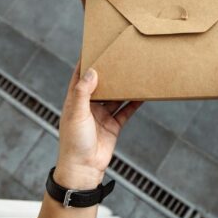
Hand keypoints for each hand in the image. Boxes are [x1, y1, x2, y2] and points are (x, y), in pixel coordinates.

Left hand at [54, 63, 141, 188]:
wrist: (84, 170)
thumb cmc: (74, 142)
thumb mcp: (77, 113)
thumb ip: (83, 92)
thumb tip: (92, 71)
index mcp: (74, 101)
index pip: (79, 77)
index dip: (86, 63)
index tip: (95, 47)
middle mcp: (88, 106)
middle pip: (100, 84)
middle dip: (109, 73)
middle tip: (120, 58)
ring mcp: (101, 116)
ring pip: (115, 97)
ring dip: (123, 87)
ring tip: (135, 73)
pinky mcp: (113, 126)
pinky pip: (125, 110)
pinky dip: (134, 102)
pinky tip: (143, 94)